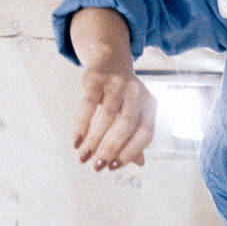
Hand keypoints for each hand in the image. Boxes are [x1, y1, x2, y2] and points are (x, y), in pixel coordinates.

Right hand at [69, 7, 156, 171]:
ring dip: (94, 140)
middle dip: (110, 148)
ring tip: (83, 156)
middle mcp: (138, 94)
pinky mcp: (98, 79)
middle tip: (96, 165)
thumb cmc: (123, 93)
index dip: (131, 151)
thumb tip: (139, 163)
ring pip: (107, 117)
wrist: (109, 59)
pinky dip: (82, 124)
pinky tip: (76, 140)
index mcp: (150, 105)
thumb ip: (136, 136)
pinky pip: (89, 105)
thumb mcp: (134, 112)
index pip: (145, 133)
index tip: (114, 166)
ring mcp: (118, 85)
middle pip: (126, 125)